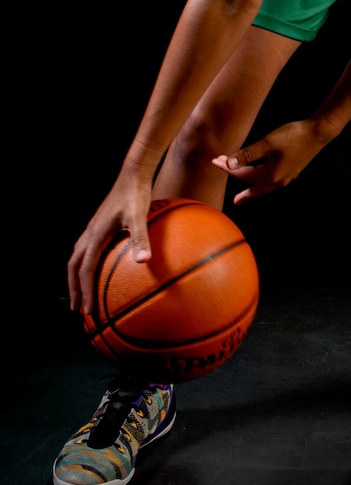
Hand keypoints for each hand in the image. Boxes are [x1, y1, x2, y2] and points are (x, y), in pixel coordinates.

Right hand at [67, 173, 153, 314]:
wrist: (133, 173)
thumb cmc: (136, 193)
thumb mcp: (140, 216)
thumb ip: (140, 238)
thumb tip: (143, 261)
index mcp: (96, 235)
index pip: (85, 270)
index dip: (85, 292)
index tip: (87, 311)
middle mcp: (90, 232)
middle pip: (74, 267)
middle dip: (74, 289)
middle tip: (78, 309)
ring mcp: (93, 228)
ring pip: (77, 257)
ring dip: (77, 276)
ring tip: (82, 292)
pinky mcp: (100, 224)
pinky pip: (86, 249)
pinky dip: (85, 264)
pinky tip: (98, 268)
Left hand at [212, 118, 329, 203]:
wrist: (318, 133)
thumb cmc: (294, 135)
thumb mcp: (268, 143)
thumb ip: (248, 154)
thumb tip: (230, 165)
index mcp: (270, 175)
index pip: (242, 173)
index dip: (227, 166)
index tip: (214, 160)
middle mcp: (278, 181)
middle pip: (251, 184)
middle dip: (235, 177)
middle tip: (220, 172)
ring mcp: (286, 178)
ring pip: (262, 188)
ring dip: (249, 189)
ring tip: (241, 198)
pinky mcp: (290, 172)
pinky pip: (270, 184)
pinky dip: (260, 185)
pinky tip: (260, 182)